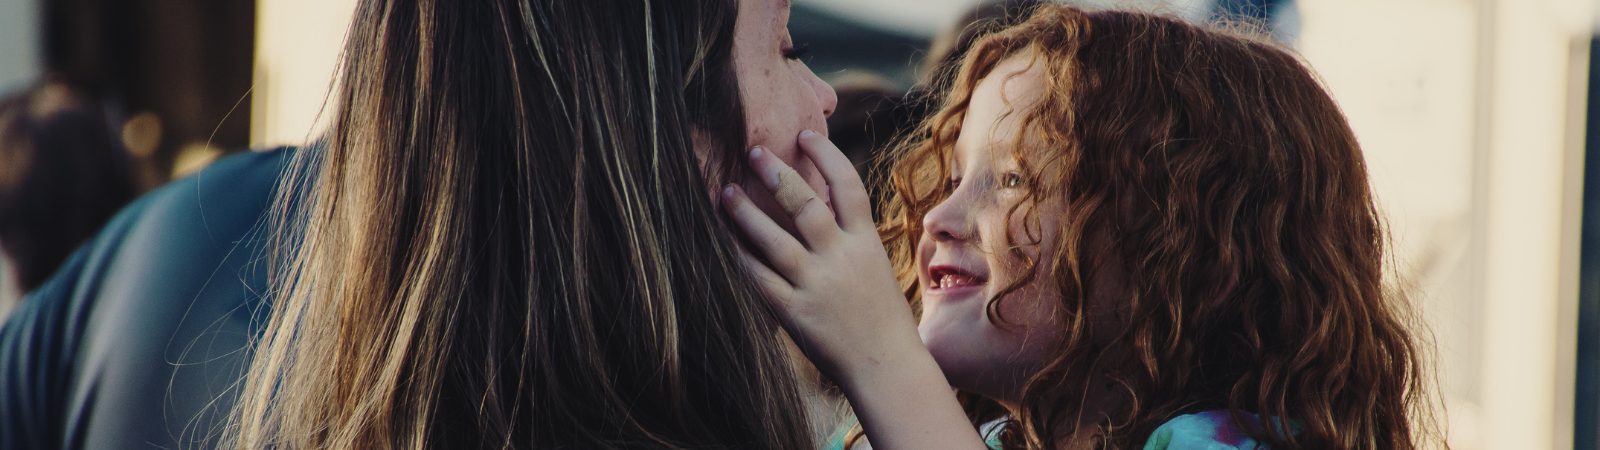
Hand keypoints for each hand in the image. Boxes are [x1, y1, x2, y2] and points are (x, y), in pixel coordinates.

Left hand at [720, 130, 920, 380]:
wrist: (887, 367)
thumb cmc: (880, 316)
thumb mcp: (874, 266)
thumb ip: (849, 236)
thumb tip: (821, 199)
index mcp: (866, 243)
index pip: (848, 186)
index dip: (826, 155)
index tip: (804, 133)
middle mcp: (842, 258)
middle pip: (806, 204)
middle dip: (777, 174)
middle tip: (752, 151)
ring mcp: (817, 286)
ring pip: (775, 240)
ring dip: (747, 213)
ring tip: (726, 192)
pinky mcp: (796, 313)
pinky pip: (760, 279)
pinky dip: (739, 257)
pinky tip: (722, 240)